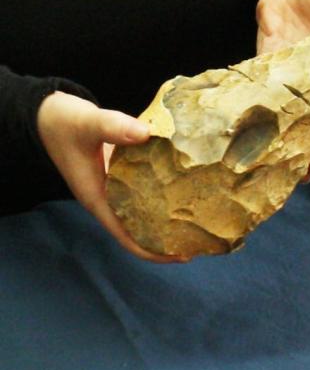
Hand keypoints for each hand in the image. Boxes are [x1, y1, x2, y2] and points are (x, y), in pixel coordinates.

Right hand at [37, 92, 184, 262]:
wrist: (49, 113)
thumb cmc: (62, 122)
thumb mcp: (86, 123)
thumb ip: (112, 126)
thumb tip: (146, 133)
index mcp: (97, 199)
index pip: (126, 237)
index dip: (152, 251)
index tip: (180, 256)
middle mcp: (107, 199)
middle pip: (140, 231)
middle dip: (167, 239)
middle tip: (201, 240)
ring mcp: (114, 189)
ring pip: (144, 212)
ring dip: (168, 219)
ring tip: (200, 221)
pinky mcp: (122, 175)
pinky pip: (146, 192)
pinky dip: (164, 194)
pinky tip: (187, 189)